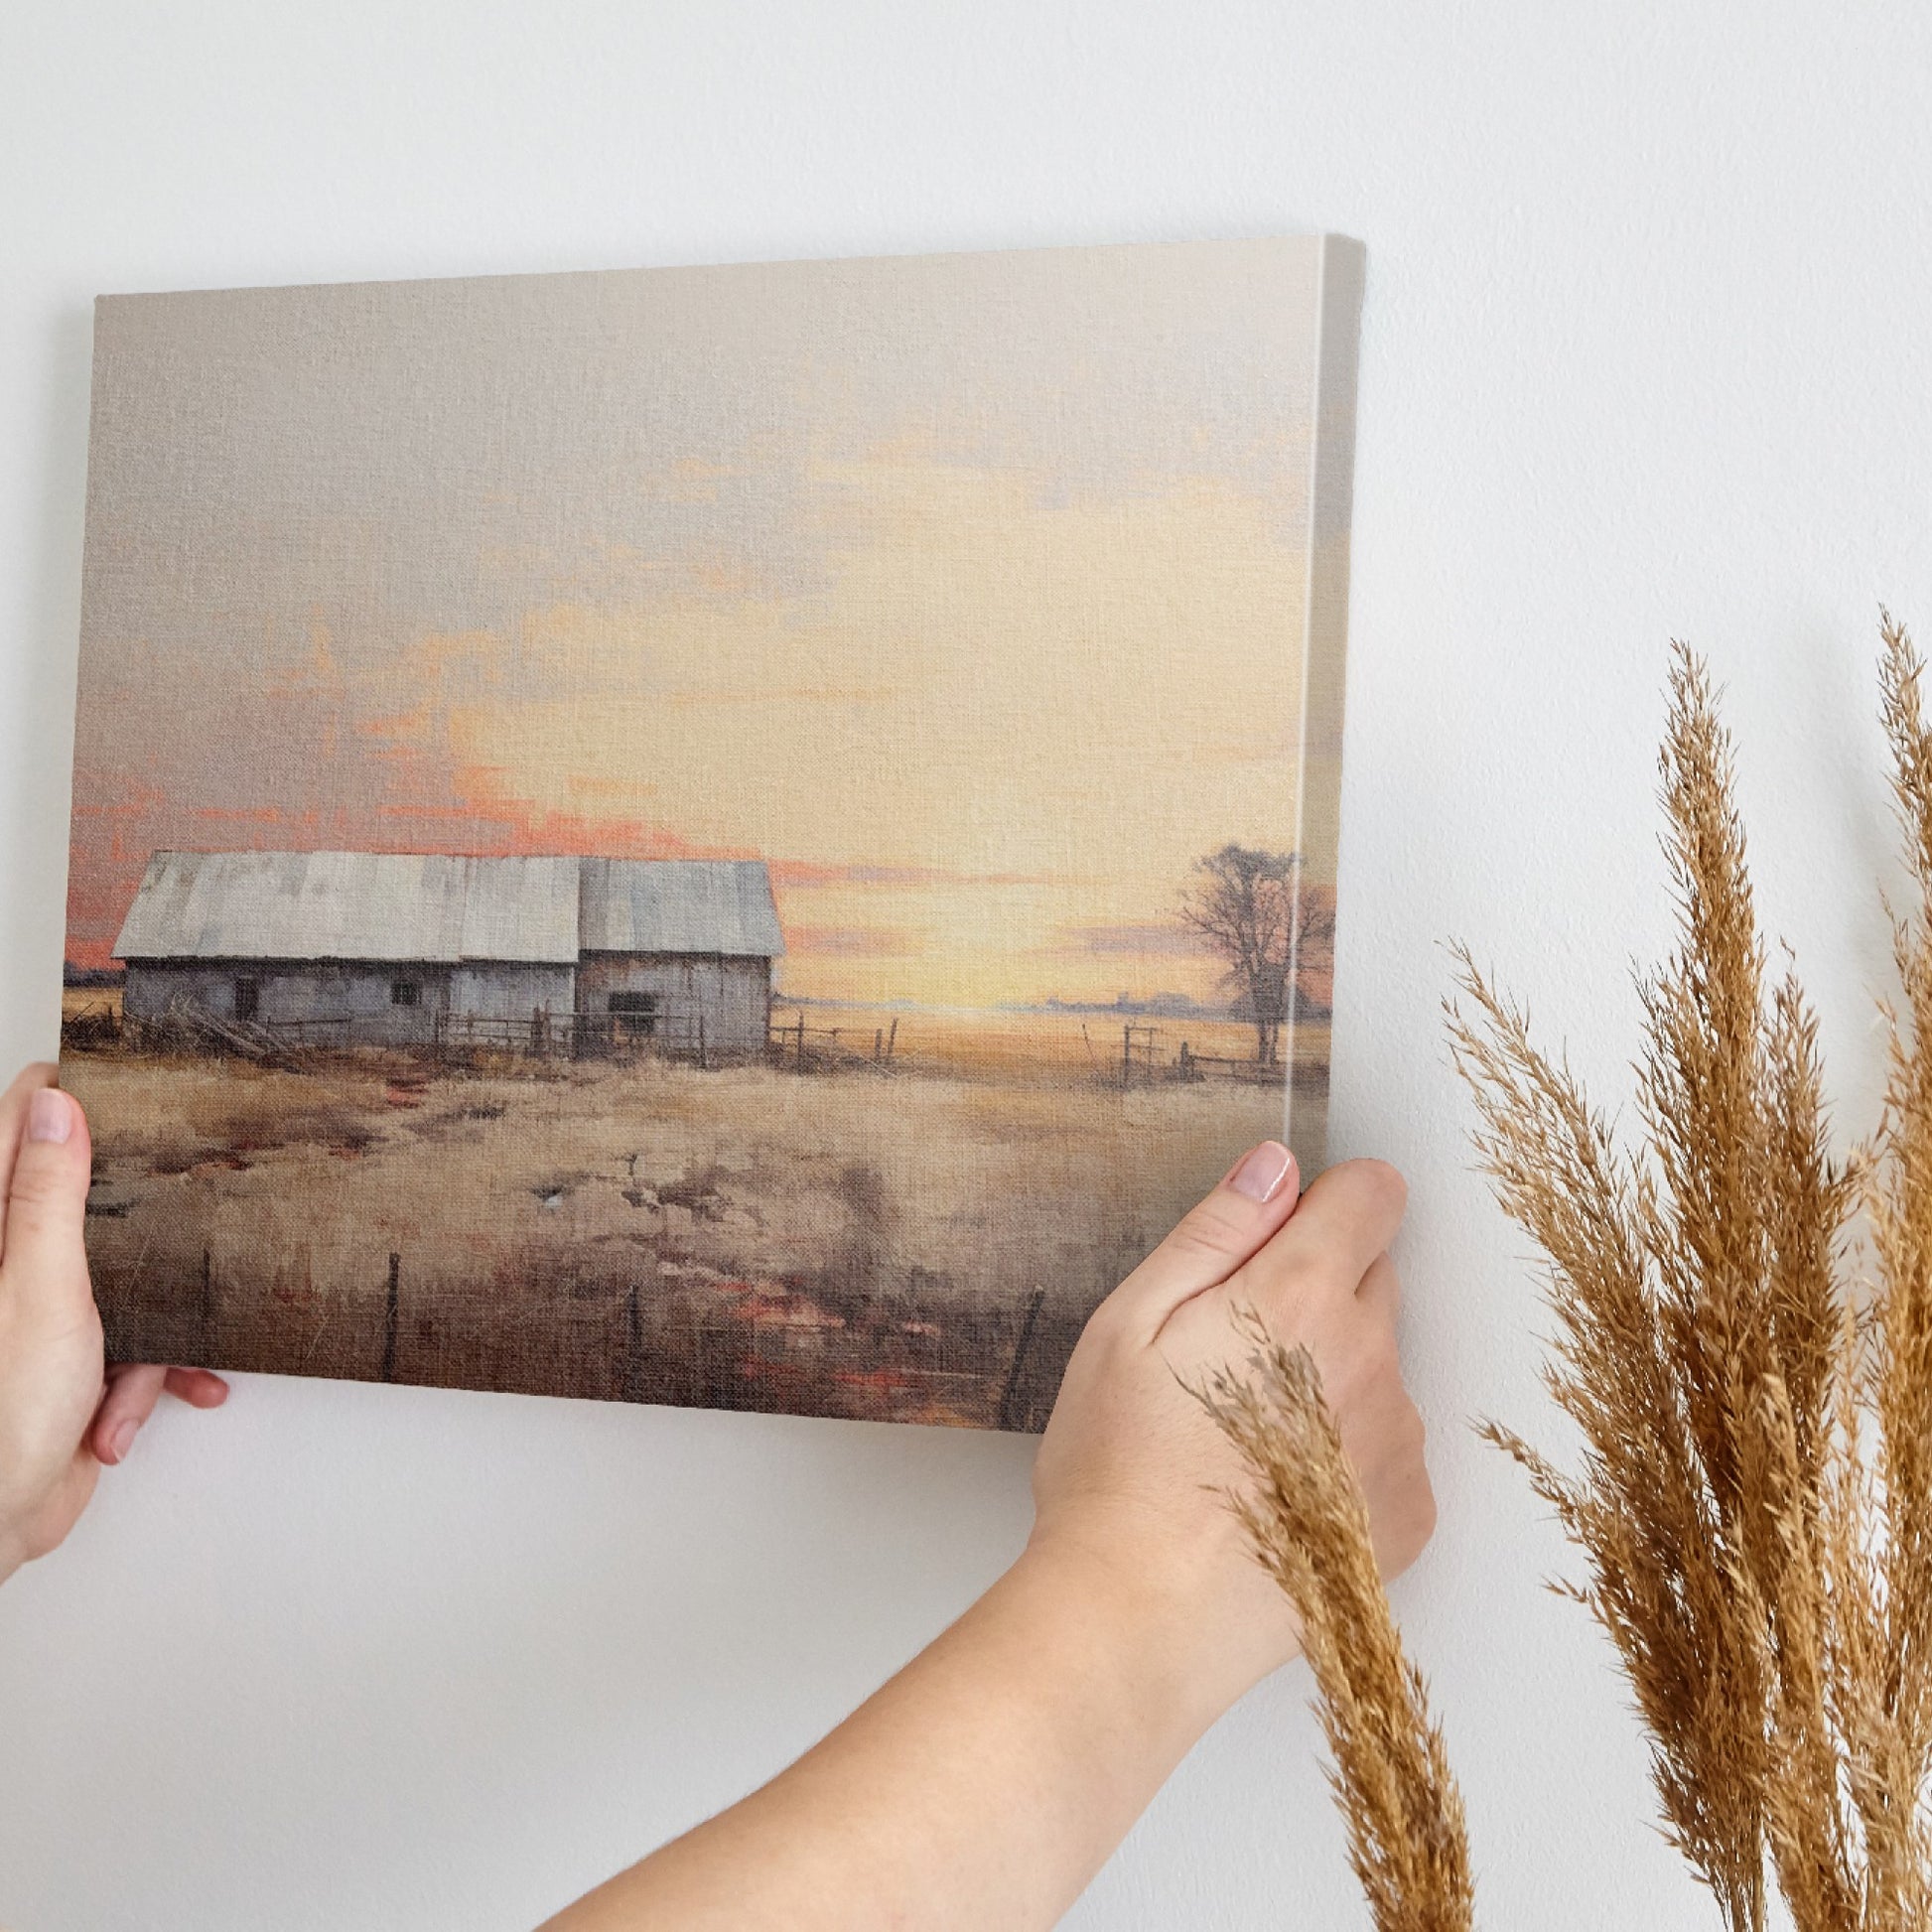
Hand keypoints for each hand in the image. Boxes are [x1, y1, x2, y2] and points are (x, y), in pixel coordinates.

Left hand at [0, 1063, 227, 1582]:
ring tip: (142, 1365)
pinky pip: (133, 1340)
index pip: (21, 1123)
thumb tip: (57, 1105)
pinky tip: (132, 1411)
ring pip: (124, 1273)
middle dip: (141, 1220)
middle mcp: (12, 1260)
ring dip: (151, 1325)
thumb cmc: (1, 1416)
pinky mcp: (71, 1356)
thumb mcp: (40, 1288)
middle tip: (180, 1204)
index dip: (71, 1097)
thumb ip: (48, 1195)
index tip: (130, 1087)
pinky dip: (145, 1376)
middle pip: (86, 1195)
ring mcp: (42, 1309)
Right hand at [544, 1143, 1435, 1931]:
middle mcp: (1371, 1360)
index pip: (1374, 1194)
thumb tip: (1276, 1167)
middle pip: (1376, 1277)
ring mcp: (1398, 1443)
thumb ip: (1214, 1233)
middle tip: (1231, 1351)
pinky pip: (1391, 1448)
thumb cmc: (1119, 1471)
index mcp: (1300, 1297)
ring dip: (1333, 1376)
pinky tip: (1277, 1490)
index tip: (1281, 1236)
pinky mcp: (1408, 1516)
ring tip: (1245, 1437)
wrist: (1143, 1620)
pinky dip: (1349, 1455)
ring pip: (1381, 1365)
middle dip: (1318, 1290)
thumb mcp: (1129, 1324)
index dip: (1328, 1201)